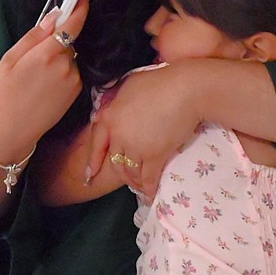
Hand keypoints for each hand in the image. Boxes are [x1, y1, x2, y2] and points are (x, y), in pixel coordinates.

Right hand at [0, 0, 88, 160]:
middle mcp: (65, 64)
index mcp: (46, 53)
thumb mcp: (10, 59)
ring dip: (58, 58)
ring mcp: (74, 78)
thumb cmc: (6, 92)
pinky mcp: (78, 89)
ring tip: (37, 77)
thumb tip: (54, 16)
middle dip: (56, 41)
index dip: (81, 5)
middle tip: (35, 58)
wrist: (14, 128)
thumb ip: (34, 35)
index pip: (72, 23)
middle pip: (68, 39)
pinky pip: (72, 70)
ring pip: (70, 55)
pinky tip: (46, 86)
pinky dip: (62, 71)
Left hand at [88, 62, 202, 196]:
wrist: (186, 89)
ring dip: (135, 181)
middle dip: (121, 173)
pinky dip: (149, 188)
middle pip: (115, 161)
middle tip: (127, 180)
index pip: (96, 144)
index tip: (89, 175)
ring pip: (130, 172)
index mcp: (110, 116)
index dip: (93, 162)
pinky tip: (152, 193)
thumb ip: (117, 100)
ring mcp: (136, 147)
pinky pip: (148, 178)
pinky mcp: (155, 156)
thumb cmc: (161, 81)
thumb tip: (112, 109)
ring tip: (140, 185)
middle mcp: (118, 135)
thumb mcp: (129, 84)